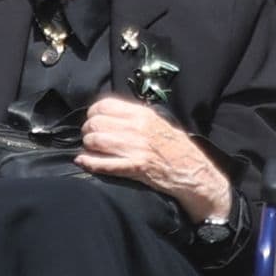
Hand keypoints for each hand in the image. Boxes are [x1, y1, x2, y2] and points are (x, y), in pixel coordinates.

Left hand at [77, 95, 231, 222]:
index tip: (93, 120)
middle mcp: (137, 128)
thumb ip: (135, 115)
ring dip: (88, 146)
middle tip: (90, 137)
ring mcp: (135, 148)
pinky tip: (83, 161)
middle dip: (88, 131)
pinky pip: (103, 164)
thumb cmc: (175, 146)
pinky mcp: (135, 167)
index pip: (104, 105)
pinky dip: (89, 163)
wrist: (192, 169)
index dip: (93, 113)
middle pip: (96, 123)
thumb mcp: (157, 121)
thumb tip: (111, 113)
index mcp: (142, 114)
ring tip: (90, 150)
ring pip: (96, 142)